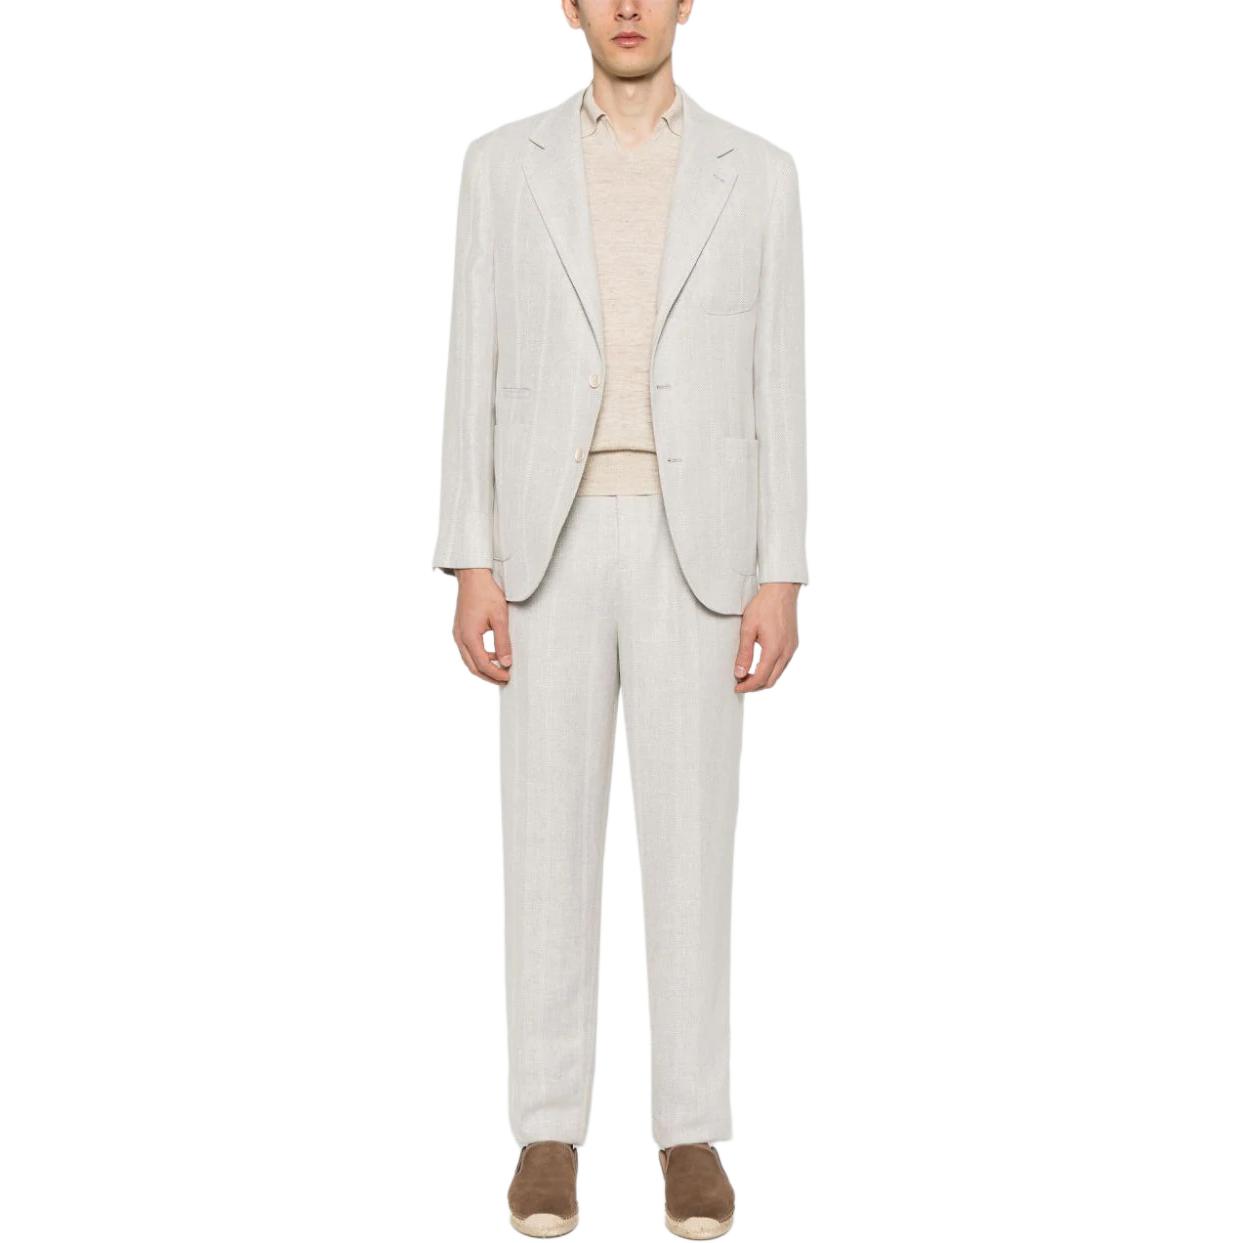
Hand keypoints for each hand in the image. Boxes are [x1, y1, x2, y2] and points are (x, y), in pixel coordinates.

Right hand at [452, 568, 511, 683]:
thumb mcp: (500, 618)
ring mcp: (458, 634)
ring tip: (501, 669)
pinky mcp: (460, 629)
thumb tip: (506, 662)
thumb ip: (503, 641)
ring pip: (469, 660)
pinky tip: (493, 654)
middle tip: (504, 679)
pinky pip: (468, 650)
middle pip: (472, 667)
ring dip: (484, 667)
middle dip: (488, 676)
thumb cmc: (486, 593)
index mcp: (469, 636)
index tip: (508, 677)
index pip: (482, 664)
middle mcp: (460, 638)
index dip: (495, 674)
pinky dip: (480, 657)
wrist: (473, 576)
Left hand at [734, 582, 799, 692]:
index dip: (747, 686)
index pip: (760, 678)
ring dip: (763, 678)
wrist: (781, 590)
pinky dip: (771, 670)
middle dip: (755, 686)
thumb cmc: (763, 606)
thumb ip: (744, 653)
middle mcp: (786, 652)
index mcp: (774, 650)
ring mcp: (791, 648)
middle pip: (771, 680)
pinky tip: (759, 664)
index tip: (736, 687)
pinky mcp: (793, 644)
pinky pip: (782, 664)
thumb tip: (739, 673)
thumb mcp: (748, 629)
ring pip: (778, 674)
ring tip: (747, 674)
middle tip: (740, 682)